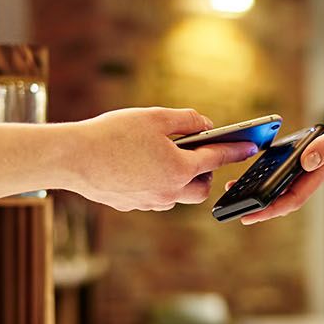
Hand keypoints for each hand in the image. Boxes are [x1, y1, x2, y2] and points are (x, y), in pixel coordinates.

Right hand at [68, 107, 258, 211]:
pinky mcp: (132, 205)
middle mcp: (169, 191)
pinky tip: (142, 166)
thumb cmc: (112, 134)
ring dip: (180, 179)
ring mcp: (150, 202)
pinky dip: (157, 183)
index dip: (236, 149)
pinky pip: (155, 196)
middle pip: (201, 187)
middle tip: (195, 152)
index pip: (217, 158)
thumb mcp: (153, 117)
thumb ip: (186, 120)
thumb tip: (206, 124)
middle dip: (204, 172)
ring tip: (166, 157)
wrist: (72, 158)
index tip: (251, 146)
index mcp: (179, 169)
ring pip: (178, 195)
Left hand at [239, 88, 323, 223]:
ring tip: (244, 189)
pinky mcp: (323, 152)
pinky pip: (297, 169)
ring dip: (269, 191)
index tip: (249, 215)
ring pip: (291, 184)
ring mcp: (322, 162)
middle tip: (237, 206)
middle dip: (263, 204)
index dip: (270, 209)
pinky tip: (267, 168)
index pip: (294, 196)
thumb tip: (307, 162)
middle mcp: (322, 168)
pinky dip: (279, 173)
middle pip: (288, 195)